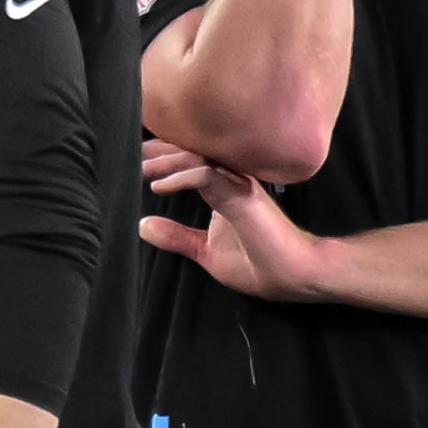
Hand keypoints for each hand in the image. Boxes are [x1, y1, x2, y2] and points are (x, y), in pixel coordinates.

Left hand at [142, 140, 339, 301]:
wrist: (295, 276)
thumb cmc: (260, 264)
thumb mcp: (207, 252)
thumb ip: (178, 237)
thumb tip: (143, 227)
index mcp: (223, 189)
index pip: (190, 162)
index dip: (164, 157)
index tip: (138, 160)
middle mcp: (231, 180)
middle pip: (191, 153)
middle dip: (160, 152)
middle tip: (132, 155)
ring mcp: (238, 185)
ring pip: (197, 159)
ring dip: (166, 163)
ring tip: (143, 171)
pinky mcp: (242, 196)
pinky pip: (206, 176)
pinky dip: (181, 178)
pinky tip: (161, 188)